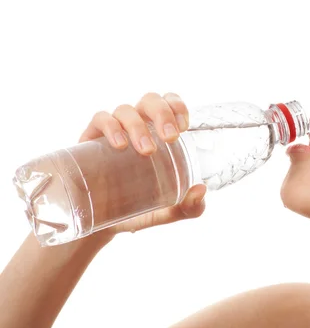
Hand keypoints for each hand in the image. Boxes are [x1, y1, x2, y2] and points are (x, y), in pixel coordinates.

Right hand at [79, 92, 206, 236]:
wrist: (101, 227)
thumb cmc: (138, 209)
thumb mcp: (167, 211)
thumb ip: (189, 207)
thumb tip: (201, 190)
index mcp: (158, 134)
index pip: (169, 103)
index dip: (177, 106)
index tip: (184, 127)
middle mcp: (137, 127)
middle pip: (150, 100)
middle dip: (162, 113)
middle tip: (170, 138)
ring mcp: (113, 131)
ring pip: (126, 109)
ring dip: (139, 126)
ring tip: (147, 151)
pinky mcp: (90, 140)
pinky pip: (100, 119)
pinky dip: (111, 126)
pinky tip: (119, 145)